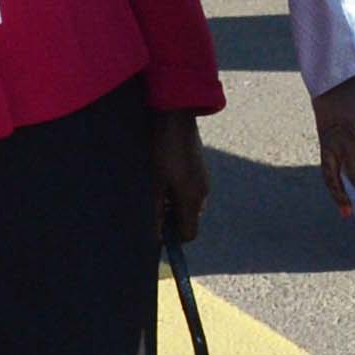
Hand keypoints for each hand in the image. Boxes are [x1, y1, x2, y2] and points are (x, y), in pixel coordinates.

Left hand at [150, 109, 210, 243]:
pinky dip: (176, 190)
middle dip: (170, 219)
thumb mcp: (154, 184)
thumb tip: (155, 239)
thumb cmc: (163, 150)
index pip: (189, 235)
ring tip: (154, 186)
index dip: (171, 237)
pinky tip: (163, 174)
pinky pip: (189, 190)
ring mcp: (203, 180)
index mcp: (193, 199)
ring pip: (187, 205)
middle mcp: (203, 193)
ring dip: (172, 203)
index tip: (154, 229)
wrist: (176, 115)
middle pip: (188, 220)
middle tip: (151, 204)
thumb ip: (156, 212)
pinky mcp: (199, 169)